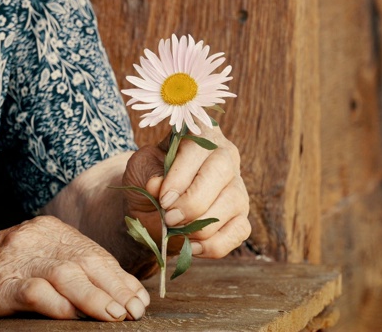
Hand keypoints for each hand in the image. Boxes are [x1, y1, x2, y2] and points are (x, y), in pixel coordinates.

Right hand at [0, 216, 149, 320]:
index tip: (140, 298)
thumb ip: (68, 268)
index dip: (120, 278)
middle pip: (86, 262)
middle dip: (116, 288)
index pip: (94, 254)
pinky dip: (57, 305)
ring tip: (116, 316)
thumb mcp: (34, 258)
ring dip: (95, 298)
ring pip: (67, 275)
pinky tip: (73, 317)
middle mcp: (37, 238)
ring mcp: (18, 258)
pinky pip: (35, 291)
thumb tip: (112, 293)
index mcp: (50, 230)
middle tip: (135, 311)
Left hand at [124, 124, 250, 257]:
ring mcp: (238, 188)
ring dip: (201, 226)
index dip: (181, 177)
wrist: (152, 209)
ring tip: (178, 231)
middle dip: (193, 202)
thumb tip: (157, 185)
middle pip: (221, 172)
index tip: (163, 199)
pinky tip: (192, 246)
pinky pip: (238, 232)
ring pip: (232, 204)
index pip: (197, 149)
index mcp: (200, 136)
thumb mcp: (140, 170)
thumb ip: (148, 173)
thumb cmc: (148, 180)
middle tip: (170, 219)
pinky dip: (214, 245)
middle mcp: (226, 157)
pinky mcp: (242, 216)